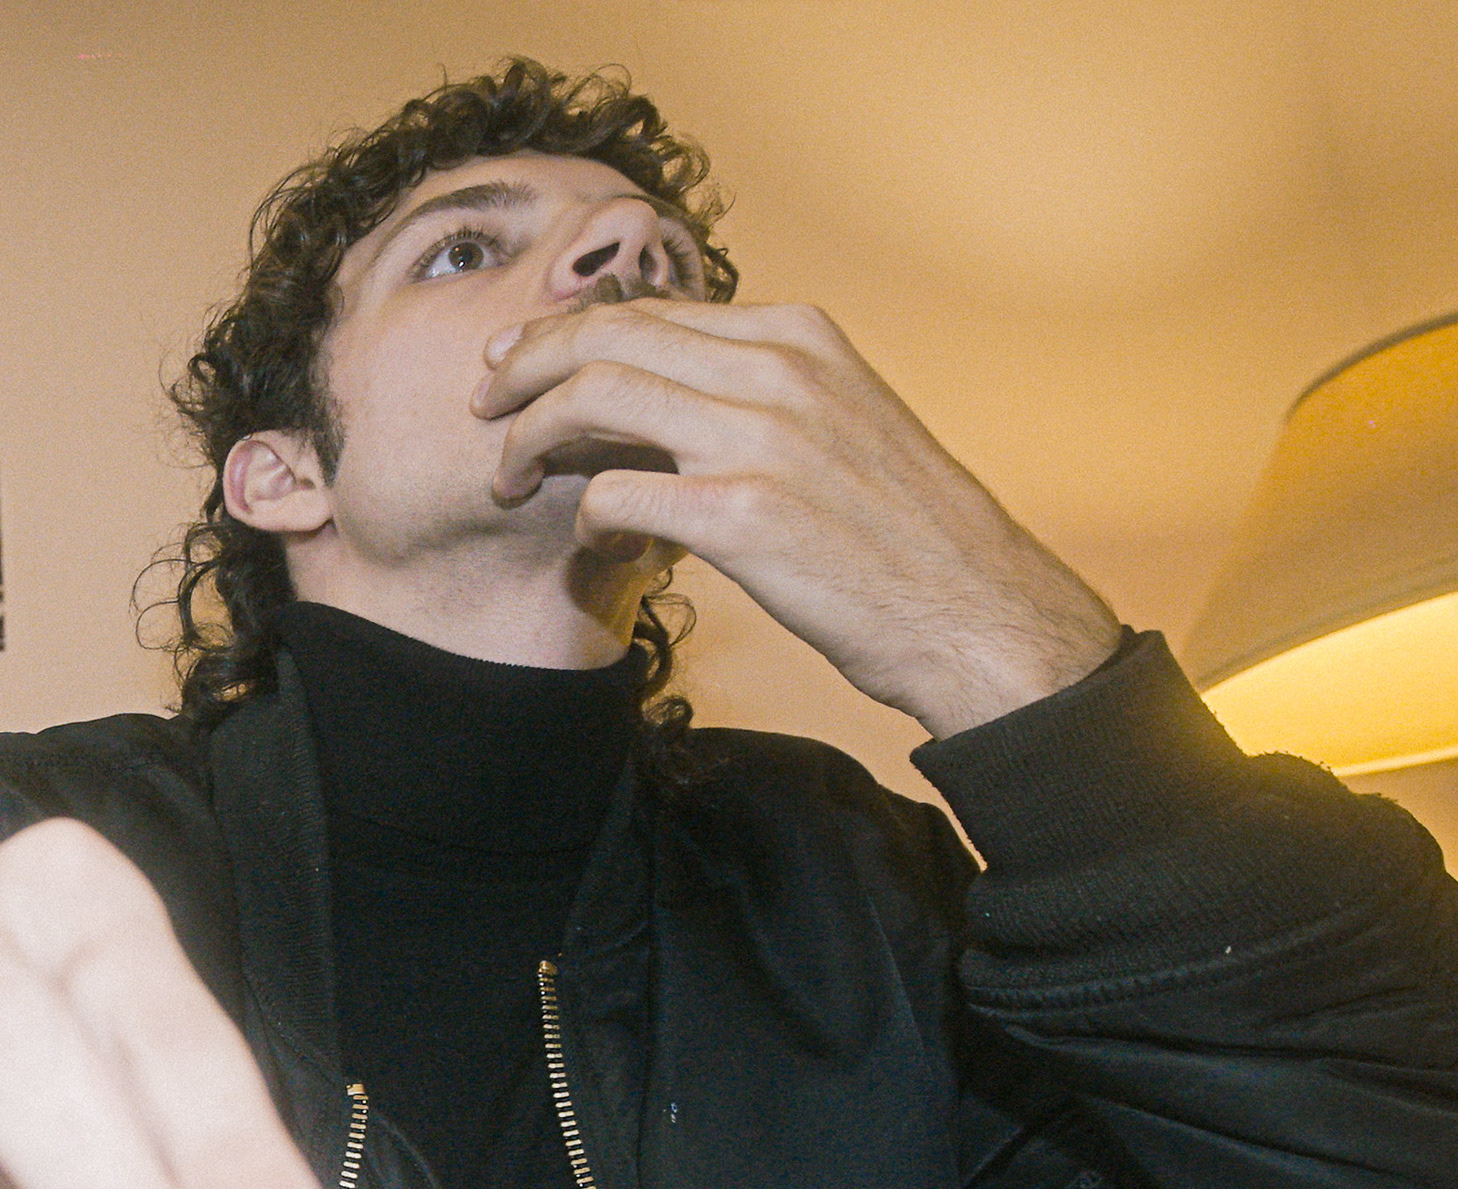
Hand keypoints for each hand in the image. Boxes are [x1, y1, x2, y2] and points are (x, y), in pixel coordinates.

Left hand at [475, 298, 1120, 734]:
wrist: (974, 608)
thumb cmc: (899, 531)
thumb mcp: (836, 422)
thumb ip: (752, 393)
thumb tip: (649, 397)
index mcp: (799, 335)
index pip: (649, 311)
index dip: (564, 335)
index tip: (515, 366)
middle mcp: (777, 369)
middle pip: (603, 336)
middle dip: (522, 367)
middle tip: (483, 410)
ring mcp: (760, 437)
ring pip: (591, 400)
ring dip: (529, 441)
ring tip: (511, 482)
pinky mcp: (743, 515)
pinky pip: (613, 497)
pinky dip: (584, 523)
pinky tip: (598, 548)